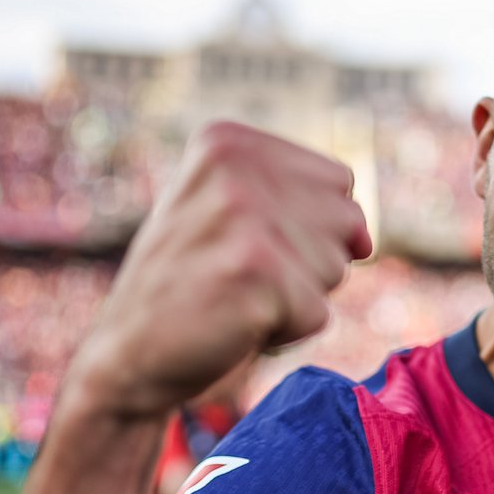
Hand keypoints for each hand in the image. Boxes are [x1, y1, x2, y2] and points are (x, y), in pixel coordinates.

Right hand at [67, 121, 371, 419]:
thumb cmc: (193, 284)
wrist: (128, 354)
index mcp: (229, 139)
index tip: (247, 243)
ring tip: (236, 297)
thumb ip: (309, 205)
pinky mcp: (256, 272)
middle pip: (346, 223)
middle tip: (242, 275)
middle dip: (310, 263)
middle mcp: (236, 166)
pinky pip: (319, 313)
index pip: (339, 183)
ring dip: (298, 297)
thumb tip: (365, 241)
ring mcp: (245, 216)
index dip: (309, 228)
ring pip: (337, 269)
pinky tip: (236, 324)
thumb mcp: (237, 215)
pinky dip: (288, 331)